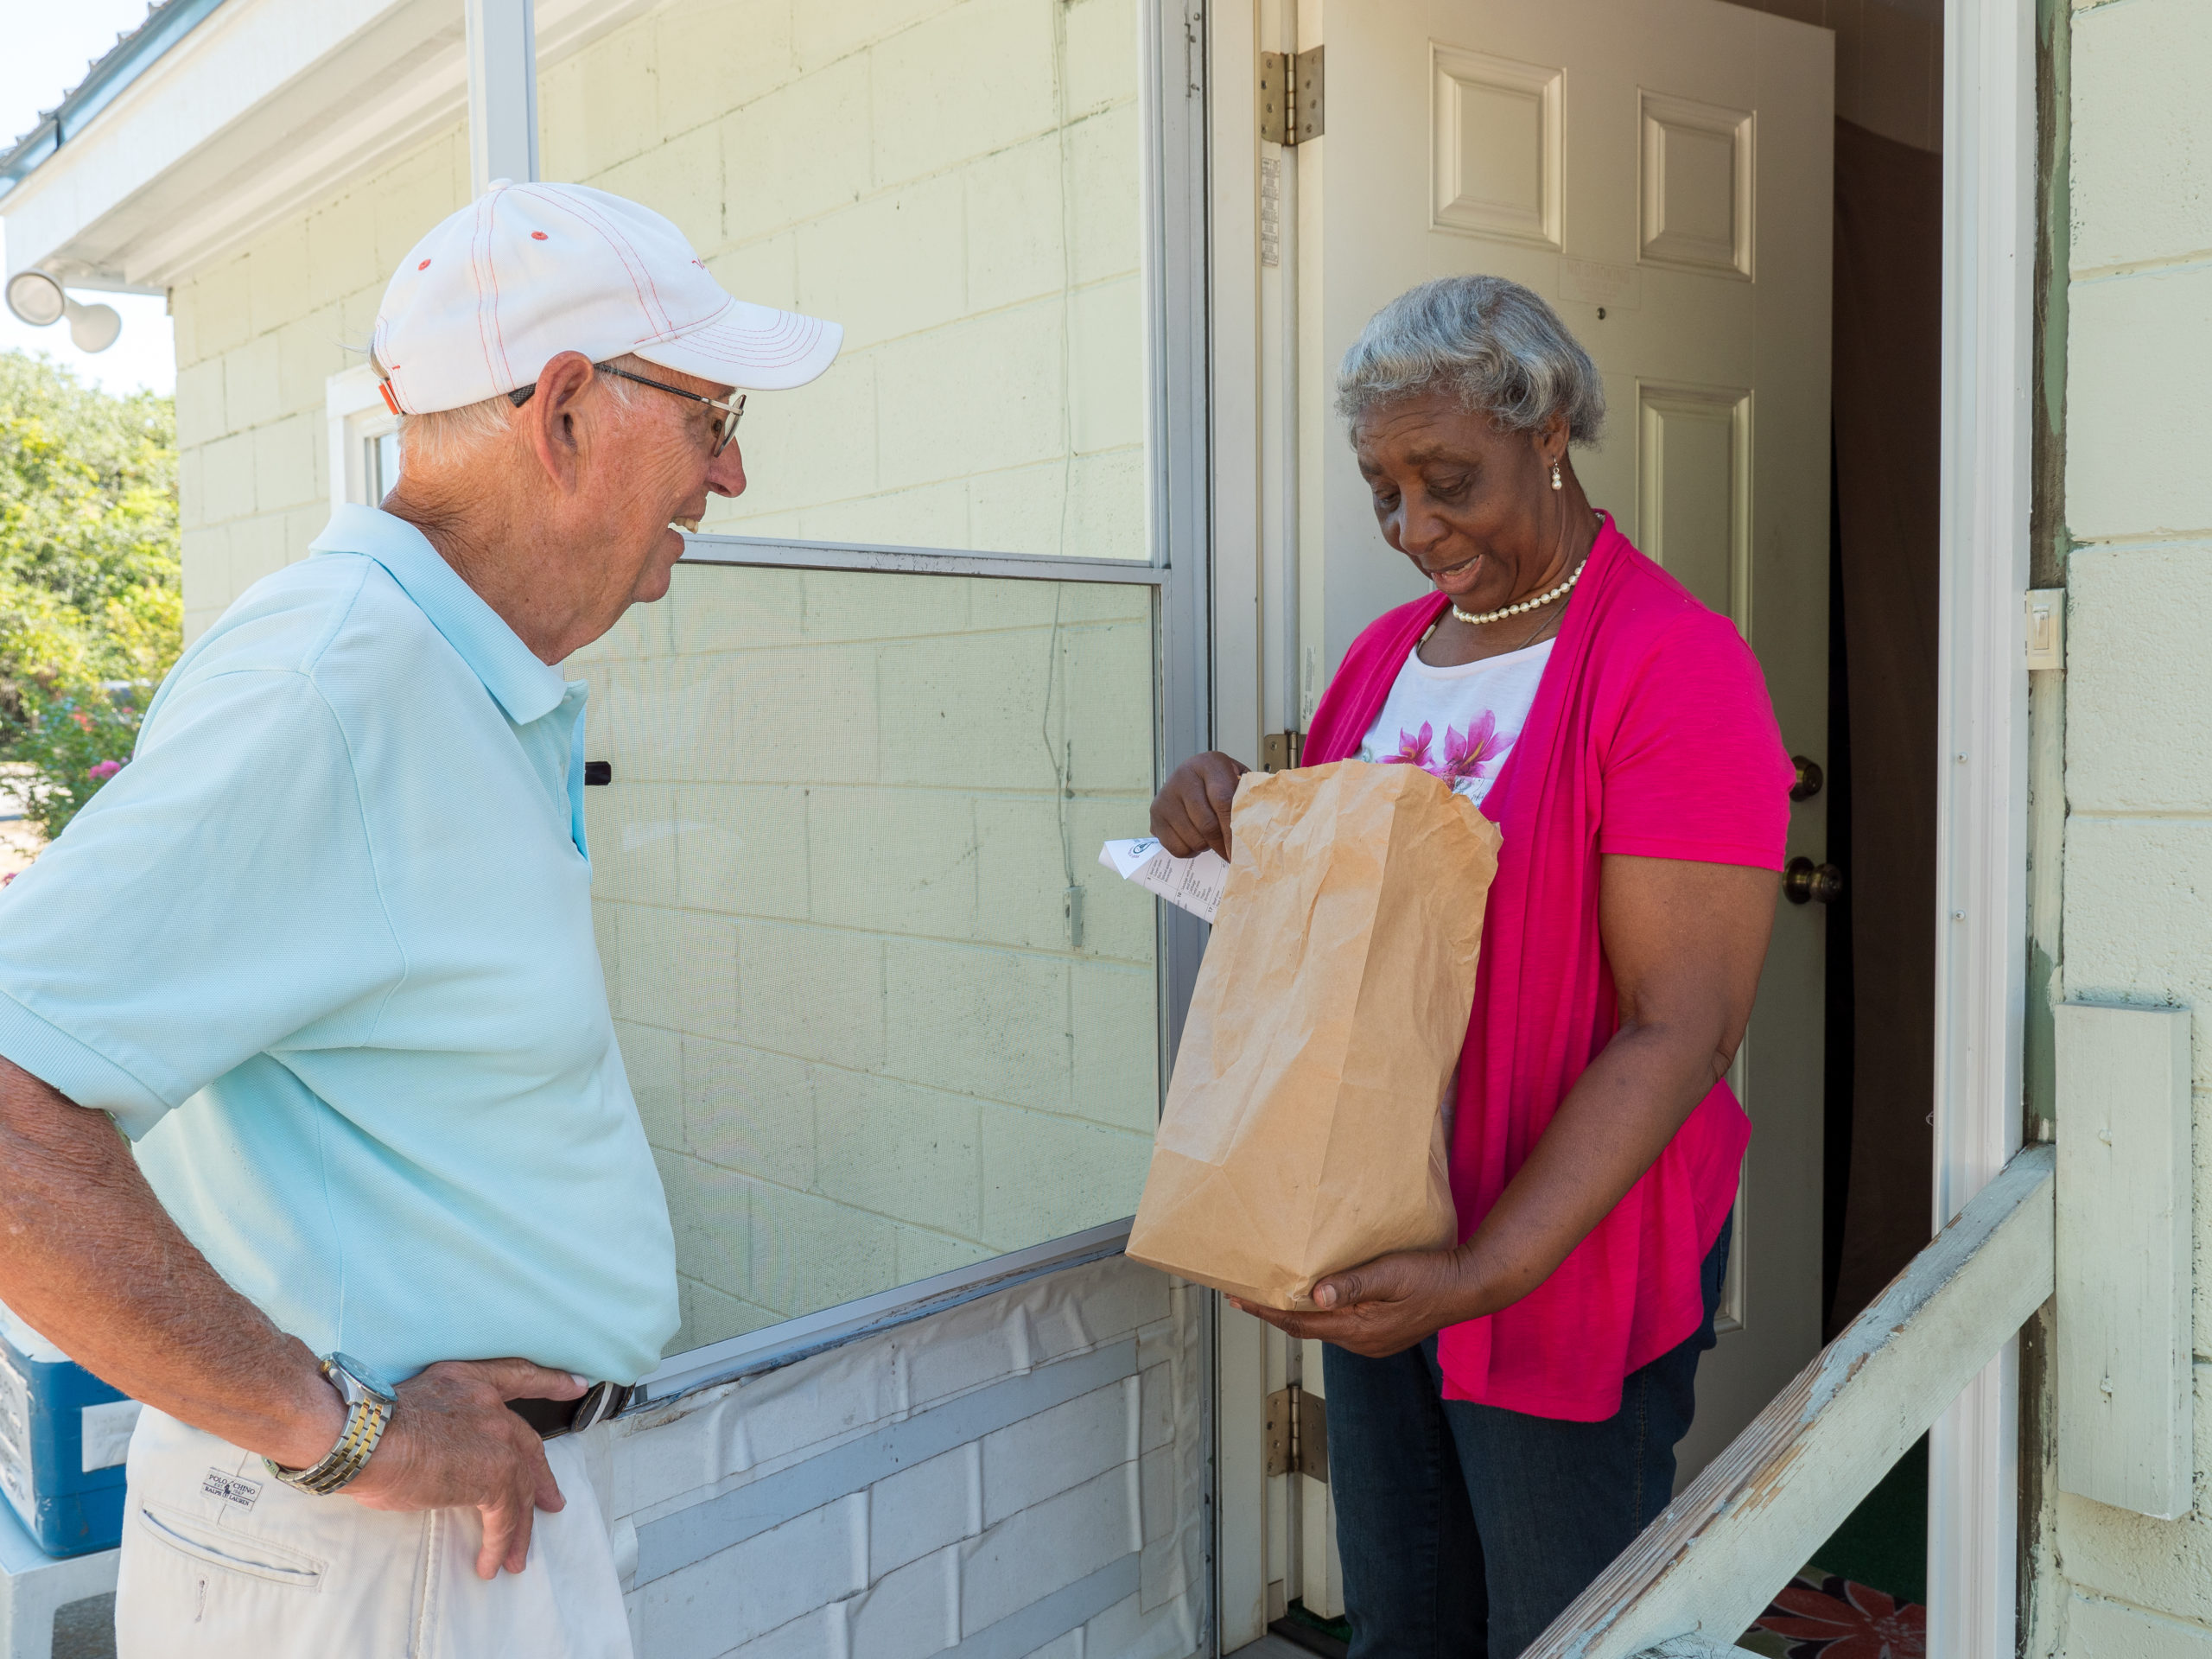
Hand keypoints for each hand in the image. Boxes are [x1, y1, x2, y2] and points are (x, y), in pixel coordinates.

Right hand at [342, 1359, 586, 1578]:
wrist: (366, 1439)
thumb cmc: (370, 1427)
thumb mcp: (416, 1404)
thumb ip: (442, 1422)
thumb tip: (436, 1453)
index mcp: (471, 1382)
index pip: (520, 1376)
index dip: (551, 1382)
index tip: (577, 1386)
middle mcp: (491, 1407)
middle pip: (528, 1447)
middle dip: (541, 1478)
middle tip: (550, 1501)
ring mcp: (497, 1441)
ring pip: (519, 1490)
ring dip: (520, 1528)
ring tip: (519, 1555)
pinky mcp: (493, 1479)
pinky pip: (504, 1519)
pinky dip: (501, 1544)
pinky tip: (493, 1564)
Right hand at [1150, 751, 1249, 859]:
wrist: (1189, 775)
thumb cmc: (1219, 781)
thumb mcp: (1236, 779)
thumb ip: (1246, 797)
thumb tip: (1254, 830)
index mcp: (1208, 764)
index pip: (1223, 801)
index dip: (1233, 830)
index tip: (1241, 849)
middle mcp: (1183, 777)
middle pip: (1207, 824)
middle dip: (1222, 846)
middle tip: (1231, 856)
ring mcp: (1166, 796)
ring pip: (1193, 839)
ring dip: (1207, 846)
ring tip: (1211, 838)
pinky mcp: (1155, 814)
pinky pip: (1177, 848)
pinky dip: (1191, 850)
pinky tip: (1195, 838)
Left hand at [1228, 1248, 1475, 1358]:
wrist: (1467, 1287)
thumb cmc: (1430, 1276)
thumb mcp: (1390, 1274)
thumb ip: (1353, 1284)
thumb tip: (1315, 1296)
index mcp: (1357, 1329)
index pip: (1299, 1323)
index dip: (1266, 1312)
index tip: (1238, 1300)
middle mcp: (1360, 1343)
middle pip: (1306, 1328)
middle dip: (1275, 1311)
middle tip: (1247, 1293)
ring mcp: (1372, 1342)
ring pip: (1324, 1328)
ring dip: (1299, 1312)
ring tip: (1276, 1292)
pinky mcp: (1382, 1335)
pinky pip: (1342, 1326)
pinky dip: (1322, 1313)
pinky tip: (1319, 1297)